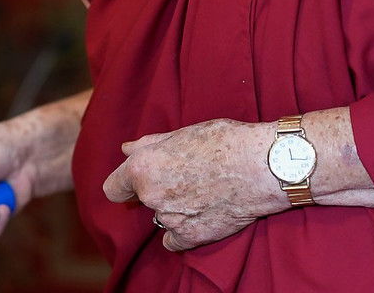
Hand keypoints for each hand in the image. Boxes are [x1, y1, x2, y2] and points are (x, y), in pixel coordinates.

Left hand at [101, 118, 286, 251]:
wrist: (260, 166)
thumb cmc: (223, 141)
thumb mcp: (182, 133)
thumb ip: (149, 144)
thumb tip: (126, 149)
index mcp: (143, 168)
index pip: (113, 188)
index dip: (124, 184)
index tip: (136, 181)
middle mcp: (151, 195)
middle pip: (142, 199)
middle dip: (156, 190)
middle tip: (185, 177)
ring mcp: (170, 219)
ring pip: (162, 217)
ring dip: (174, 208)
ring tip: (201, 191)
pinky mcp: (191, 236)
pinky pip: (174, 240)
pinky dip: (183, 231)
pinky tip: (201, 214)